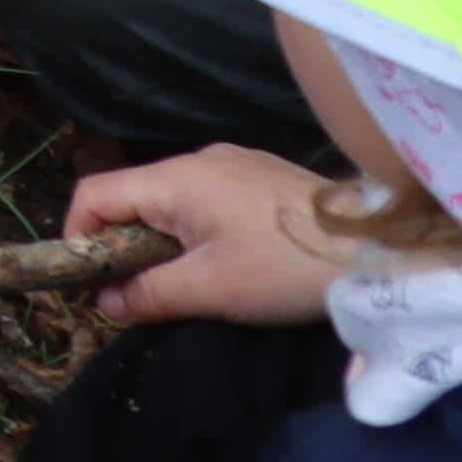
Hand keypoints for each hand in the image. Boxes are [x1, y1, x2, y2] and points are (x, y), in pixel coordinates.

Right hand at [67, 147, 360, 329]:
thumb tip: (105, 302)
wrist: (382, 250)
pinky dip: (199, 230)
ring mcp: (233, 163)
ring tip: (192, 283)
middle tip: (143, 293)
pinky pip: (207, 198)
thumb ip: (148, 294)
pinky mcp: (262, 176)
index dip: (79, 237)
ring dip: (166, 241)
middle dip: (126, 246)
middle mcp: (197, 159)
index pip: (95, 195)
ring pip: (173, 201)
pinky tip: (233, 261)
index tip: (92, 283)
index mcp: (175, 179)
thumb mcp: (212, 290)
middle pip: (134, 197)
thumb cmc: (287, 267)